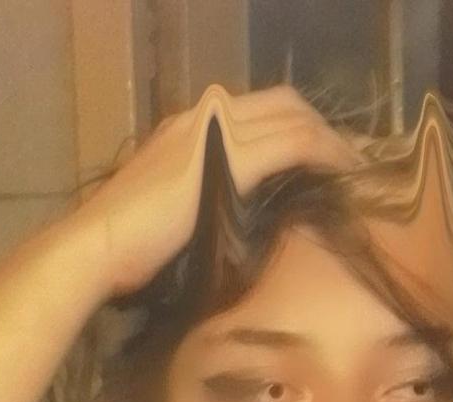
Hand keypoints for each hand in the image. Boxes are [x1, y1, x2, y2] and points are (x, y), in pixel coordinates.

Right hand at [68, 83, 361, 298]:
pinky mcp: (230, 157)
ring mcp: (216, 131)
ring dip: (329, 140)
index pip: (256, 109)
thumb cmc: (126, 246)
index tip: (320, 155)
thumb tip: (235, 219)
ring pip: (294, 118)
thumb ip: (202, 199)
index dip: (295, 125)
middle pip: (282, 103)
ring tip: (353, 167)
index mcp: (188, 126)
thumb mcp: (170, 211)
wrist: (99, 246)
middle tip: (346, 159)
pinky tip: (345, 173)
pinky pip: (294, 143)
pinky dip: (325, 154)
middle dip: (319, 126)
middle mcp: (204, 116)